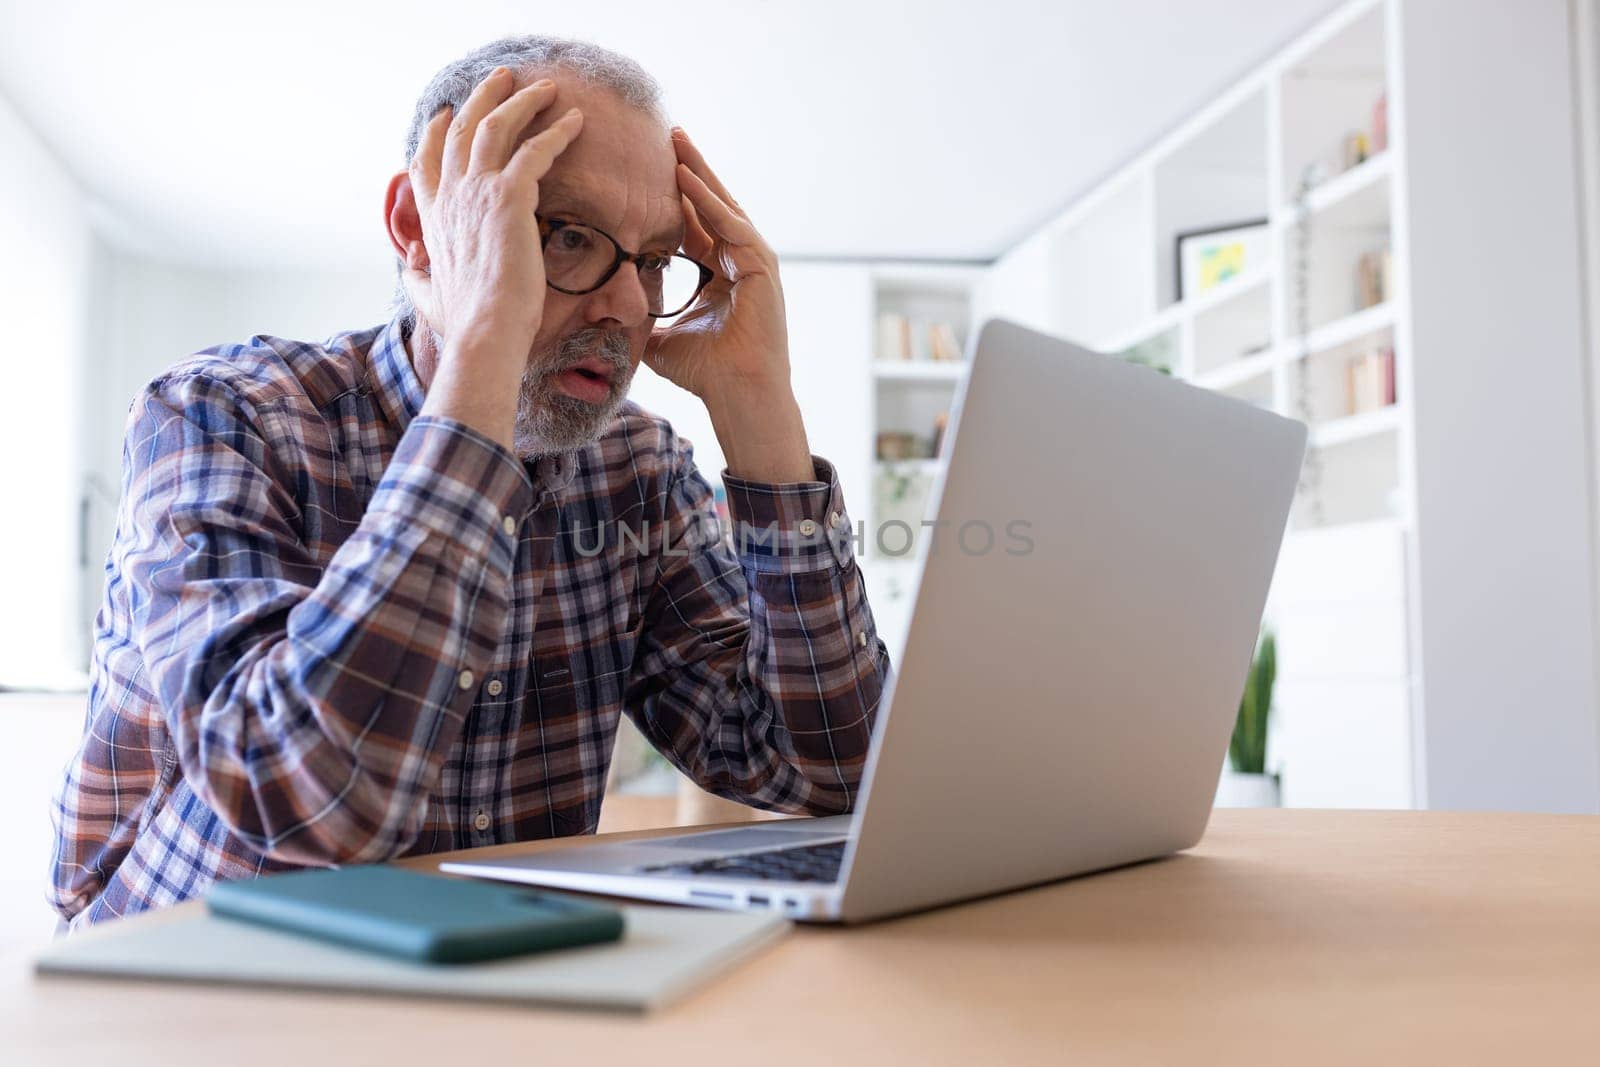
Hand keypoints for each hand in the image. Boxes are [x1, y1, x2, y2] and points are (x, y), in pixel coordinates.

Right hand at [404, 68, 582, 428]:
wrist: (485, 334)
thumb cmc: (464, 327)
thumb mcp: (428, 297)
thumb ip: (419, 277)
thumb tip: (409, 271)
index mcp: (431, 218)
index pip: (426, 160)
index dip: (435, 132)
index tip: (446, 113)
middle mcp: (449, 196)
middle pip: (460, 128)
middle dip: (482, 98)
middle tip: (503, 79)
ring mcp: (476, 191)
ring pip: (496, 126)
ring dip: (523, 101)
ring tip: (547, 88)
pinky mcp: (509, 196)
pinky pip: (535, 149)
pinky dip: (557, 131)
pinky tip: (576, 121)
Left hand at [644, 128, 790, 407]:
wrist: (738, 395)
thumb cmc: (707, 375)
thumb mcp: (661, 339)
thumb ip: (642, 320)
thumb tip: (605, 317)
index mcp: (717, 273)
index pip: (693, 224)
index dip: (672, 197)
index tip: (645, 169)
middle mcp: (739, 261)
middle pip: (711, 204)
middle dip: (689, 168)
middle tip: (668, 134)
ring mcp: (754, 261)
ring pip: (722, 206)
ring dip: (699, 171)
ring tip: (677, 140)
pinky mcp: (763, 265)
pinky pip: (731, 223)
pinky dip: (709, 200)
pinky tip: (686, 175)